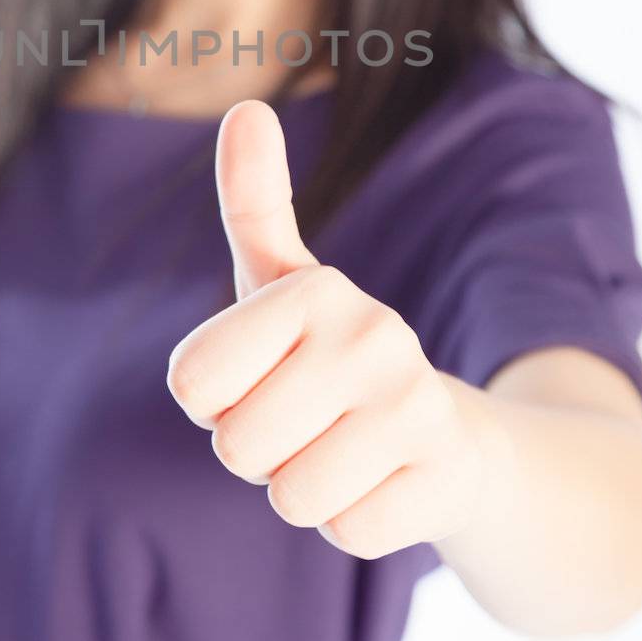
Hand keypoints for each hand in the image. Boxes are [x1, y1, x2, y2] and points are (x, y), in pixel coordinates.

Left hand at [165, 99, 491, 558]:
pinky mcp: (446, 474)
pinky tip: (382, 483)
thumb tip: (247, 108)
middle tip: (305, 425)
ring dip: (305, 491)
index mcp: (315, 289)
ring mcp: (415, 404)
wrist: (448, 440)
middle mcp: (372, 333)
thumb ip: (255, 200)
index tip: (260, 380)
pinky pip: (348, 532)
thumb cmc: (332, 359)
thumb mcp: (283, 281)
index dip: (214, 402)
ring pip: (292, 495)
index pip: (192, 385)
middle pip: (238, 447)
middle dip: (259, 453)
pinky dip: (353, 522)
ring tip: (342, 451)